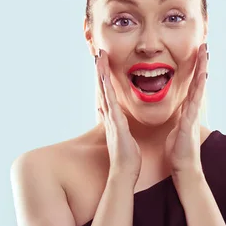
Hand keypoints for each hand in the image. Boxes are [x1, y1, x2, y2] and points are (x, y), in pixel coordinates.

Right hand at [96, 49, 141, 182]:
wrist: (125, 171)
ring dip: (101, 76)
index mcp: (113, 118)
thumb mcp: (123, 136)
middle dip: (101, 71)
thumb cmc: (127, 156)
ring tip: (99, 60)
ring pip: (104, 93)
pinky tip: (105, 81)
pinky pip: (111, 105)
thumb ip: (119, 126)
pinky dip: (107, 92)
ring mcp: (111, 120)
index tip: (103, 63)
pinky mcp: (115, 125)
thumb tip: (114, 120)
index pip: (107, 94)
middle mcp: (109, 116)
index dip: (104, 78)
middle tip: (98, 54)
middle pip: (103, 89)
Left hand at [165, 43, 208, 173]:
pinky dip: (198, 88)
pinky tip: (201, 76)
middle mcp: (192, 110)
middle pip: (198, 82)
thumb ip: (179, 119)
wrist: (183, 169)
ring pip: (199, 87)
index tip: (197, 54)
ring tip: (205, 53)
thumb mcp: (177, 130)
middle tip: (204, 46)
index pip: (192, 86)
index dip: (195, 70)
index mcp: (187, 111)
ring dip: (202, 69)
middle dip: (201, 64)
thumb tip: (180, 114)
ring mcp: (193, 115)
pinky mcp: (189, 122)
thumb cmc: (178, 152)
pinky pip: (194, 101)